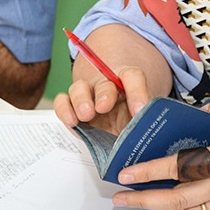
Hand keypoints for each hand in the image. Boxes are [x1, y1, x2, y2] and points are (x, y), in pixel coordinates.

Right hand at [53, 23, 172, 133]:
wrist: (118, 131)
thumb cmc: (131, 123)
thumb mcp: (145, 122)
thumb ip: (147, 122)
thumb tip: (146, 132)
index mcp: (129, 86)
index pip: (133, 77)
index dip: (136, 91)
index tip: (139, 110)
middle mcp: (106, 88)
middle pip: (104, 82)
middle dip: (104, 94)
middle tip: (103, 107)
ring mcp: (88, 97)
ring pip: (79, 88)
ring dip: (81, 100)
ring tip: (86, 115)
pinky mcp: (72, 109)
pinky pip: (62, 102)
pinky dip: (64, 109)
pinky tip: (71, 120)